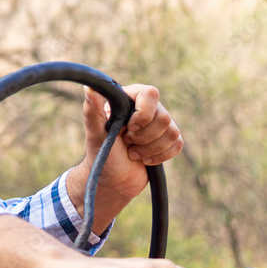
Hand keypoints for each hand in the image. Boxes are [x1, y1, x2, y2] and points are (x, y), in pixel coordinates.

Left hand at [67, 83, 182, 229]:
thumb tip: (90, 87)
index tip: (128, 129)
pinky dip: (161, 156)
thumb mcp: (95, 134)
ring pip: (172, 132)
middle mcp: (146, 107)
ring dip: (151, 148)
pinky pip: (177, 144)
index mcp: (128, 99)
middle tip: (127, 143)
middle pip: (164, 117)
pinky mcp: (167, 140)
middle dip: (144, 137)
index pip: (150, 93)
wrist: (112, 181)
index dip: (143, 114)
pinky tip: (145, 159)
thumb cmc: (101, 155)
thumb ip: (92, 111)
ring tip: (133, 153)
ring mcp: (157, 124)